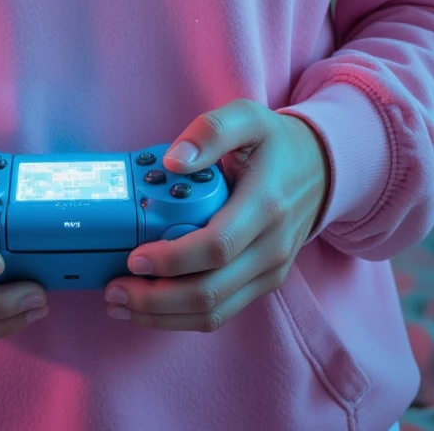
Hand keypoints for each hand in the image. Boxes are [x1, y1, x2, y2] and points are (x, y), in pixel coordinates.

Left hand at [103, 100, 330, 332]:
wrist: (320, 168)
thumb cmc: (275, 142)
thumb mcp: (247, 117)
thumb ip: (210, 131)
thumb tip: (172, 161)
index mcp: (265, 205)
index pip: (216, 246)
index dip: (171, 259)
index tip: (133, 257)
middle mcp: (271, 247)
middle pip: (210, 291)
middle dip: (155, 299)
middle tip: (114, 290)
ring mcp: (270, 271)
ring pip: (214, 312)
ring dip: (163, 316)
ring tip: (122, 304)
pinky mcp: (264, 283)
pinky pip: (222, 311)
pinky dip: (182, 316)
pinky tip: (151, 306)